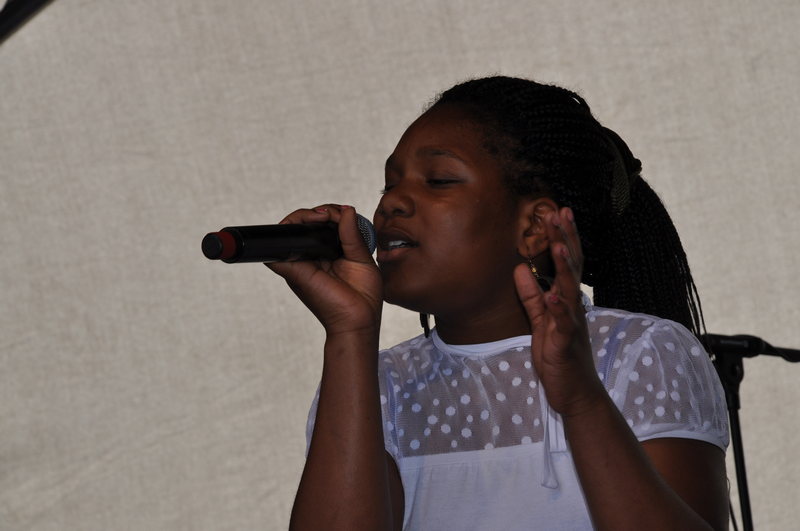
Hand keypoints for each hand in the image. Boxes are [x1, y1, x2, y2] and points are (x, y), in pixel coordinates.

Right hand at [266, 205, 382, 336]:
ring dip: (305, 216)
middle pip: (306, 225)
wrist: (357, 321)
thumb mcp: (362, 259)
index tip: (343, 212)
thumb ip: (352, 234)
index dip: (330, 214)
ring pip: (292, 230)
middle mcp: (313, 257)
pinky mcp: (293, 270)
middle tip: (330, 214)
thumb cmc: (362, 297)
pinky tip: (309, 223)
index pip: (323, 227)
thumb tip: (346, 210)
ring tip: (322, 216)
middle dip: (318, 211)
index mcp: (329, 255)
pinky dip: (292, 229)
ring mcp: (301, 263)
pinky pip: (280, 248)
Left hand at [513, 207, 605, 417]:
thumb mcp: (540, 322)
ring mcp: (572, 325)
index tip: (558, 212)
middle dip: (566, 241)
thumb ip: (531, 296)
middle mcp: (573, 308)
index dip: (563, 238)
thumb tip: (519, 268)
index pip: (566, 264)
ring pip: (570, 291)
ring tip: (559, 245)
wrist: (576, 395)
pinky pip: (563, 325)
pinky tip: (553, 296)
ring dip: (565, 269)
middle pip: (571, 269)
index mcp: (567, 301)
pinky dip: (559, 310)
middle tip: (560, 213)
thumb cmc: (559, 358)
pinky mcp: (566, 345)